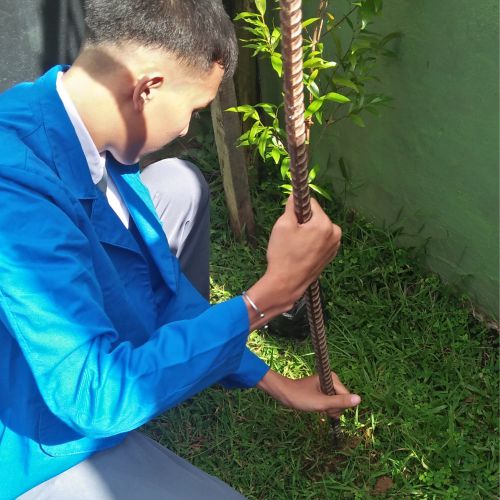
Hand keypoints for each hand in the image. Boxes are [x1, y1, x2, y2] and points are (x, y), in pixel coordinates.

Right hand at [244, 196, 340, 328]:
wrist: (287, 283)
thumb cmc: (283, 254)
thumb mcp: (283, 225)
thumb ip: (291, 207)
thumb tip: (295, 195)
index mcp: (325, 224)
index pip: (311, 204)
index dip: (298, 209)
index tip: (289, 220)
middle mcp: (335, 233)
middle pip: (317, 216)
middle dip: (304, 221)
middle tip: (291, 236)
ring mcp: (335, 246)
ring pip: (319, 228)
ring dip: (309, 232)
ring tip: (296, 245)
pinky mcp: (331, 256)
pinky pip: (321, 240)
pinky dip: (313, 242)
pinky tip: (302, 252)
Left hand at [257, 369, 360, 418]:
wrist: (283, 393)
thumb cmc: (300, 397)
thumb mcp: (321, 402)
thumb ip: (340, 401)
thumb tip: (359, 399)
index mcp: (333, 378)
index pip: (347, 396)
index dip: (338, 406)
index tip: (325, 408)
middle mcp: (332, 379)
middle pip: (343, 399)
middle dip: (333, 408)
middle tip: (319, 407)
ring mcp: (328, 384)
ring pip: (337, 402)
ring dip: (329, 409)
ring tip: (316, 406)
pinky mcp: (323, 390)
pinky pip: (331, 401)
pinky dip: (326, 407)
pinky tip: (317, 406)